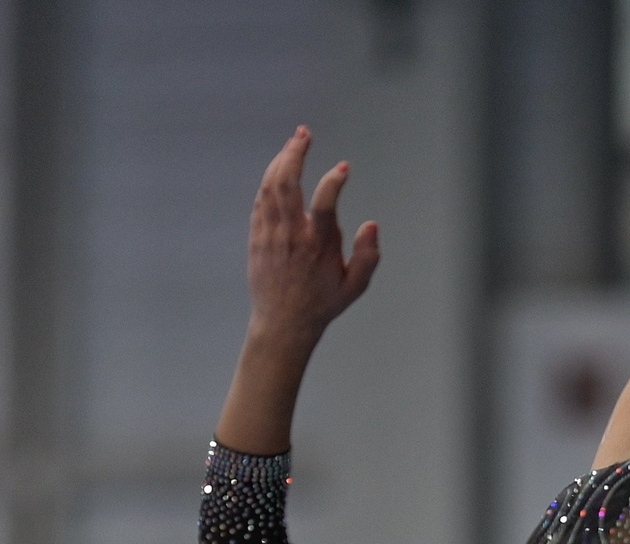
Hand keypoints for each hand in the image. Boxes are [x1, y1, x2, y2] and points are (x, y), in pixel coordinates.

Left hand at [246, 127, 380, 343]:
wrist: (282, 324)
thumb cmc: (322, 303)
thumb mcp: (355, 286)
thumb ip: (368, 256)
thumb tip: (372, 224)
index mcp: (317, 246)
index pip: (324, 203)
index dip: (334, 181)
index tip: (344, 168)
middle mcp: (291, 236)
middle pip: (287, 183)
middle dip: (294, 152)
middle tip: (304, 133)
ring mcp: (271, 234)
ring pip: (270, 186)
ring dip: (280, 160)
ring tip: (293, 144)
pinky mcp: (257, 237)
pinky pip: (261, 200)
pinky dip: (270, 180)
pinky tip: (280, 170)